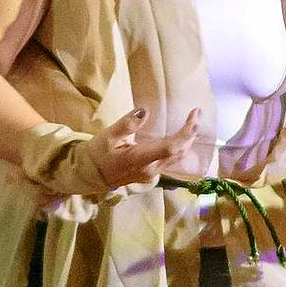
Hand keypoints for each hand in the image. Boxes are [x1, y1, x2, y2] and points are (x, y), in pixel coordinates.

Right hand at [88, 107, 203, 191]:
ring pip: (176, 158)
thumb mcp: (107, 136)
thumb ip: (127, 124)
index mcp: (139, 159)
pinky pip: (171, 161)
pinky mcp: (151, 174)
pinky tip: (180, 136)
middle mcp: (150, 170)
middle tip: (196, 113)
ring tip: (192, 122)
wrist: (89, 175)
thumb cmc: (97, 154)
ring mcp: (152, 174)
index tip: (194, 116)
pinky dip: (179, 147)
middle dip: (190, 133)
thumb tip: (145, 111)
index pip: (170, 147)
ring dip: (187, 140)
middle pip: (179, 152)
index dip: (186, 133)